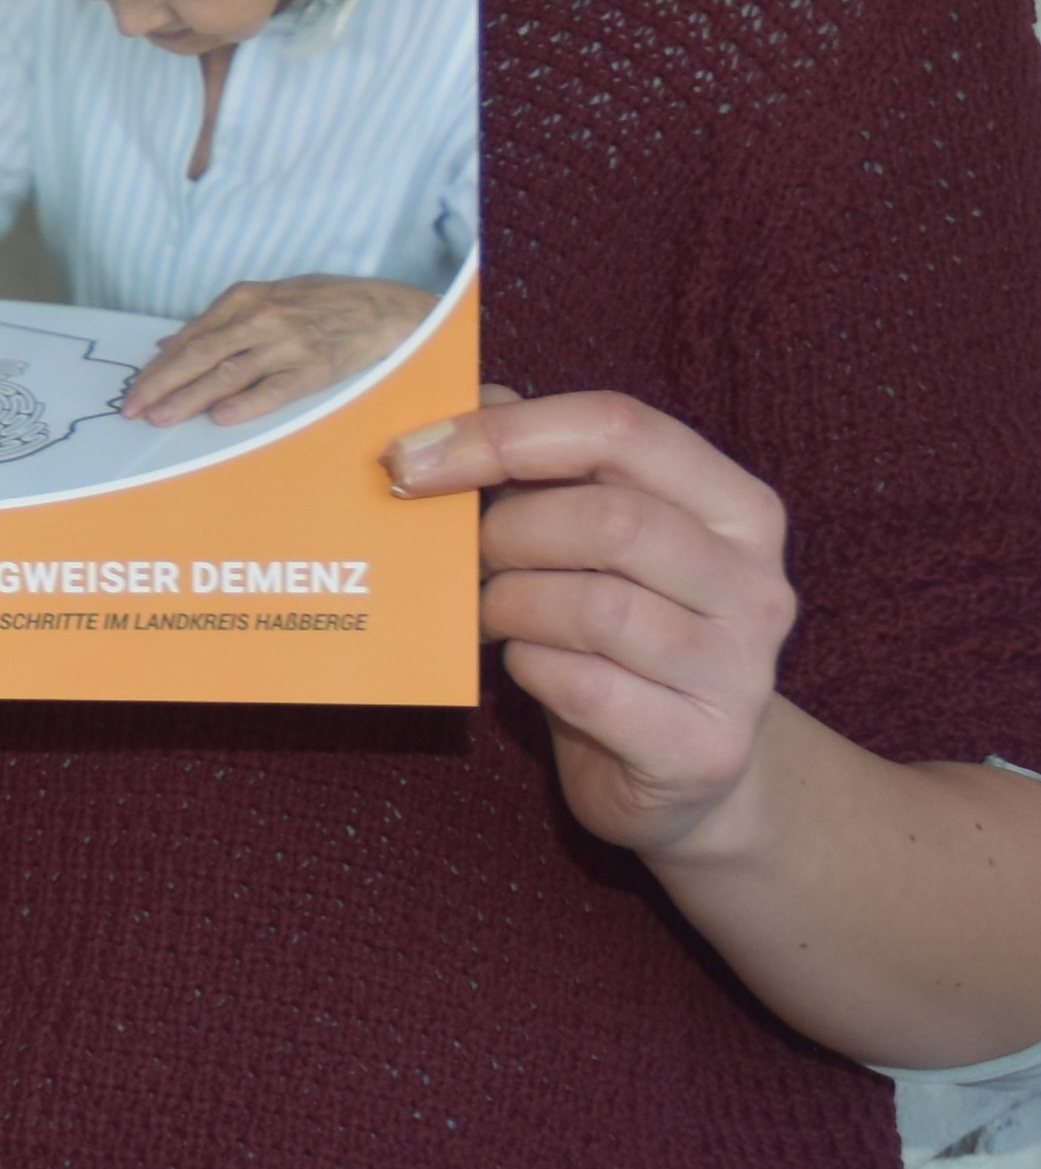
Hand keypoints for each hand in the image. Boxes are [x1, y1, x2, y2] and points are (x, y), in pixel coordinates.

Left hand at [123, 277, 432, 426]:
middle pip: (200, 355)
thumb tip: (168, 343)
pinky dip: (246, 404)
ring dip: (190, 398)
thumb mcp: (268, 297)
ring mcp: (288, 344)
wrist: (385, 310)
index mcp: (245, 299)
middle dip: (161, 384)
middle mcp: (262, 319)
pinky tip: (220, 418)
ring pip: (228, 374)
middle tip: (133, 409)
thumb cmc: (322, 303)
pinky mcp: (315, 368)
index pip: (190, 337)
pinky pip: (275, 389)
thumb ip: (218, 321)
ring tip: (162, 418)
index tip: (133, 389)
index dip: (158, 366)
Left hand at [388, 388, 796, 860]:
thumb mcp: (588, 538)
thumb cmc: (618, 636)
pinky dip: (529, 669)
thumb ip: (539, 465)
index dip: (504, 433)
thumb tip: (467, 396)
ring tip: (493, 614)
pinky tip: (526, 666)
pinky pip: (584, 686)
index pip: (621, 428)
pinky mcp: (703, 747)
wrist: (683, 772)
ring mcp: (740, 671)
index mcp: (737, 508)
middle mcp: (755, 584)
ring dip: (510, 606)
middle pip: (611, 520)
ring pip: (596, 608)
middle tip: (468, 556)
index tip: (413, 456)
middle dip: (508, 533)